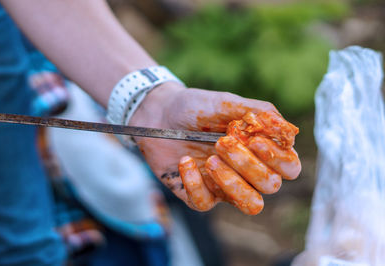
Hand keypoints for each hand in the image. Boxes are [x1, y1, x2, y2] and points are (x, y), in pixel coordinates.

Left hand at [130, 83, 300, 214]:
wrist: (159, 114)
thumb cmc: (196, 107)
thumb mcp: (226, 103)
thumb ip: (259, 113)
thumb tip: (289, 130)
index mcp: (260, 149)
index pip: (289, 167)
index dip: (278, 159)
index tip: (254, 141)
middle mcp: (247, 171)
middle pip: (271, 185)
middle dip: (249, 165)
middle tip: (222, 142)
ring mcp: (225, 185)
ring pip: (250, 204)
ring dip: (234, 184)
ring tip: (211, 160)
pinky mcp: (199, 194)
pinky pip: (206, 204)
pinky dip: (196, 184)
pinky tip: (185, 162)